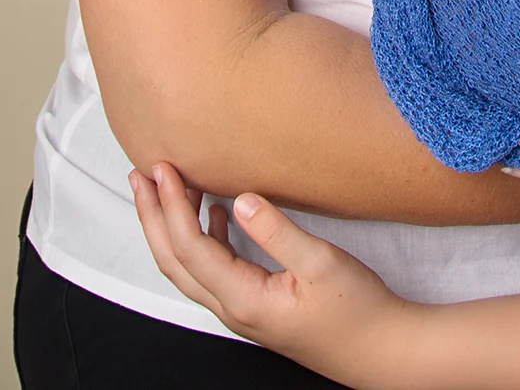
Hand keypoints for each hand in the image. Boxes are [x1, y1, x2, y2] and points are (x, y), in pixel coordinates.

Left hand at [131, 164, 405, 385]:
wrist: (379, 350)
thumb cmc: (357, 310)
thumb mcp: (321, 263)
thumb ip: (277, 231)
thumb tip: (240, 198)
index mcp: (244, 299)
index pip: (190, 248)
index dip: (172, 206)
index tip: (163, 169)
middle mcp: (233, 308)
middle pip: (174, 261)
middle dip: (153, 217)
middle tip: (141, 175)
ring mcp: (243, 309)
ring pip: (190, 267)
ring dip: (173, 226)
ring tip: (168, 189)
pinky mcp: (256, 304)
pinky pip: (214, 270)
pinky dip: (204, 238)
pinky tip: (217, 215)